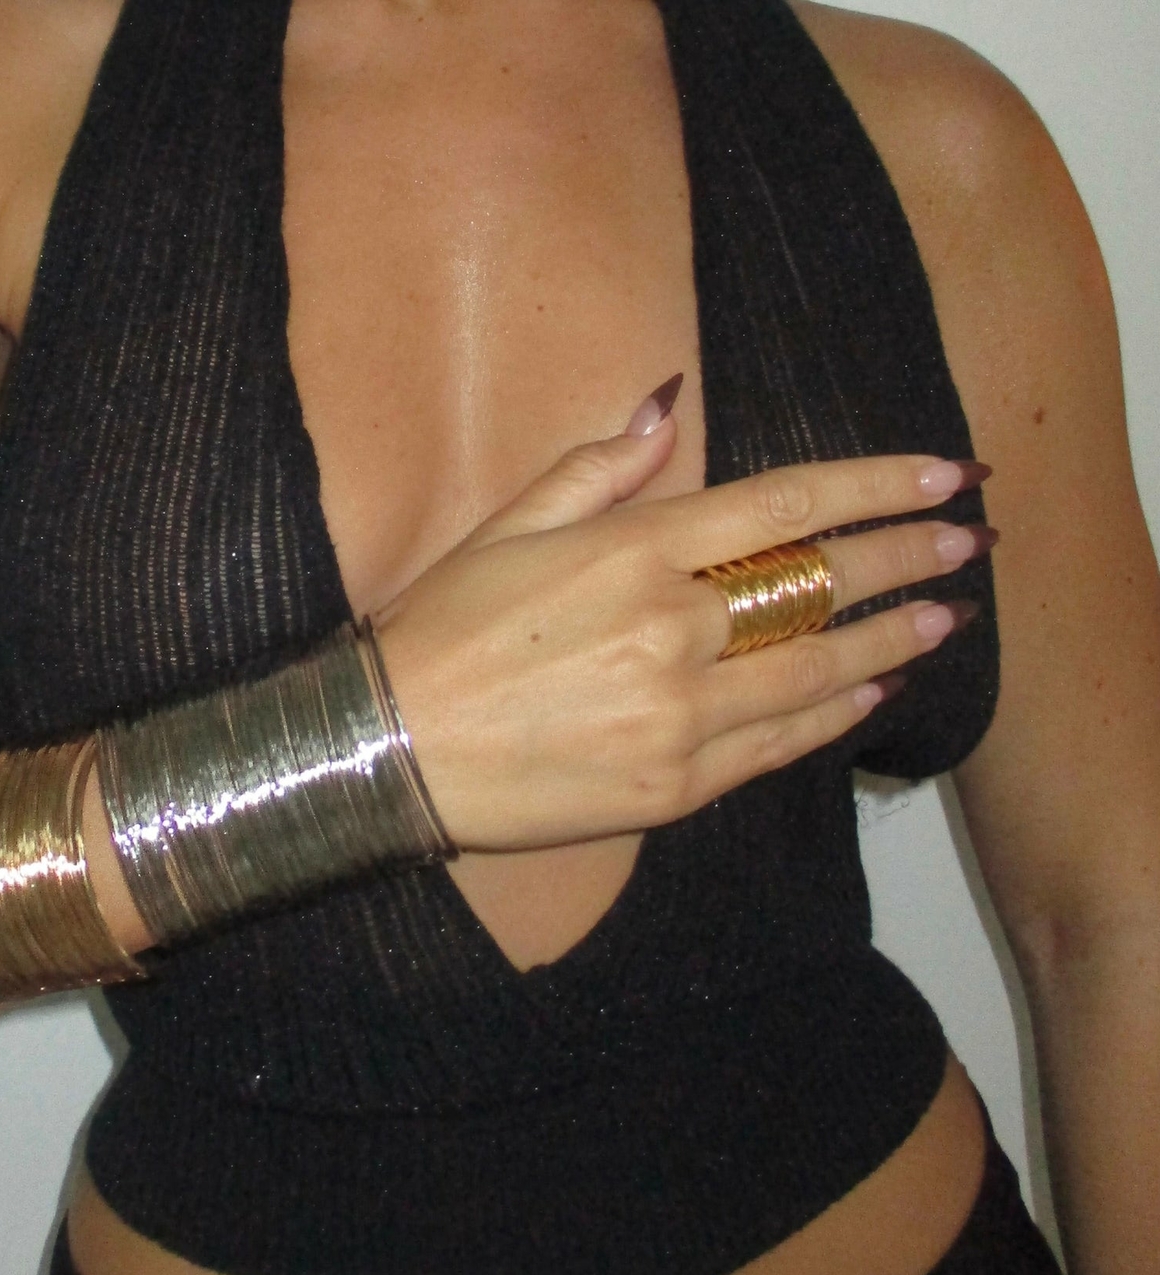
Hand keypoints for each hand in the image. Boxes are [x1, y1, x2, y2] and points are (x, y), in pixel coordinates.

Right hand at [374, 379, 992, 850]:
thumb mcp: (507, 528)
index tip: (941, 474)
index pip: (786, 505)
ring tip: (941, 620)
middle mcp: (671, 631)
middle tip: (969, 541)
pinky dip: (833, 716)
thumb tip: (667, 402)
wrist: (387, 753)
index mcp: (633, 552)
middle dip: (905, 557)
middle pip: (819, 584)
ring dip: (889, 641)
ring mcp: (679, 717)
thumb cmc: (440, 631)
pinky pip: (776, 746)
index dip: (876, 484)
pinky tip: (871, 695)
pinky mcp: (672, 790)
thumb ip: (598, 468)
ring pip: (815, 671)